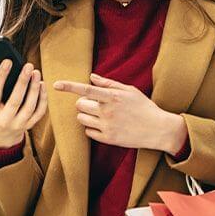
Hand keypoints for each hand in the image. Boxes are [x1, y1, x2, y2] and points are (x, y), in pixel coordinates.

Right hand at [0, 61, 47, 148]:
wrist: (1, 137)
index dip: (1, 76)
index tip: (8, 61)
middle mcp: (4, 120)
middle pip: (15, 100)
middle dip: (22, 81)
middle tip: (28, 65)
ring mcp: (18, 124)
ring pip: (30, 106)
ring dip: (34, 88)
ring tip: (36, 72)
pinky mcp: (29, 125)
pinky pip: (39, 111)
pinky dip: (43, 98)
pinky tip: (42, 85)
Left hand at [54, 73, 187, 152]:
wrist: (158, 129)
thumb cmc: (144, 107)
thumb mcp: (130, 91)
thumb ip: (109, 83)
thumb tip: (91, 77)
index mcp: (113, 97)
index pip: (86, 90)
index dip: (69, 86)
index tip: (56, 85)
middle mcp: (108, 111)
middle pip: (80, 105)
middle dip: (83, 103)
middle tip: (95, 104)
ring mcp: (107, 126)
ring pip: (81, 118)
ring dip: (86, 115)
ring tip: (100, 115)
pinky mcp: (108, 139)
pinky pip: (88, 132)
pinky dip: (92, 128)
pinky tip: (105, 125)